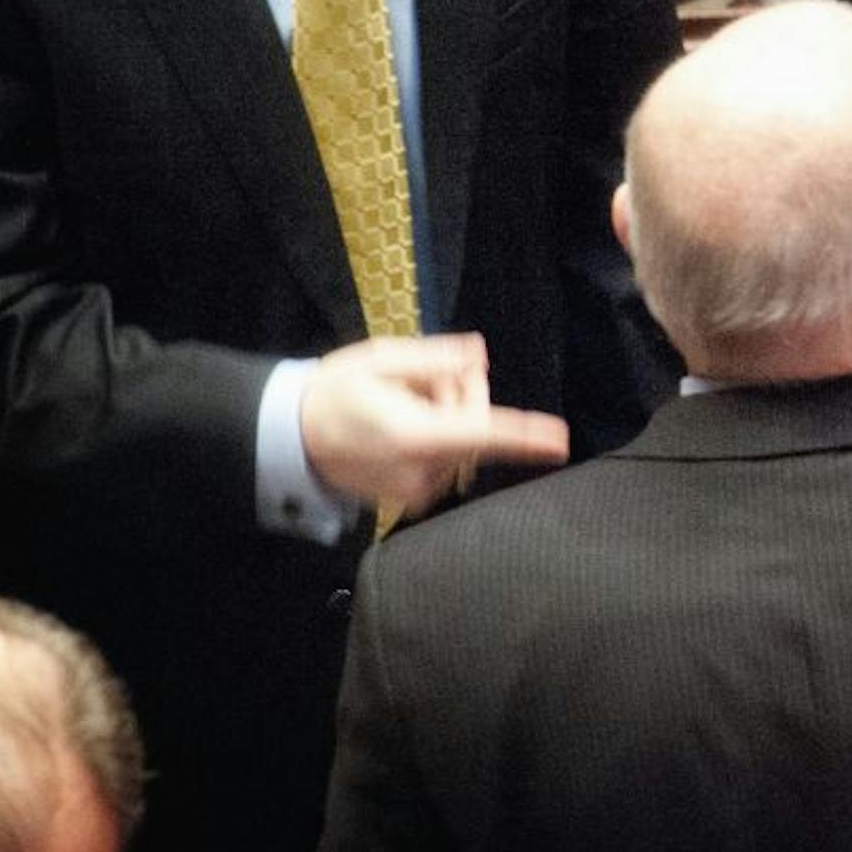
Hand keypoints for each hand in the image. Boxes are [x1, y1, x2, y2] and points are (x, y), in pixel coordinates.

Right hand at [300, 333, 569, 517]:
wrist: (291, 438)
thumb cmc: (335, 393)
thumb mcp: (380, 360)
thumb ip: (434, 359)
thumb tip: (478, 355)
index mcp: (414, 436)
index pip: (483, 434)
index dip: (525, 435)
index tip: (559, 441)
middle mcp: (421, 470)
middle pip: (476, 425)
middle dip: (463, 393)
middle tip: (426, 375)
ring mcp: (417, 489)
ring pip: (463, 439)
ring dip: (449, 412)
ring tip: (404, 400)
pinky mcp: (415, 496)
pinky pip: (448, 456)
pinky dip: (439, 434)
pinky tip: (405, 421)